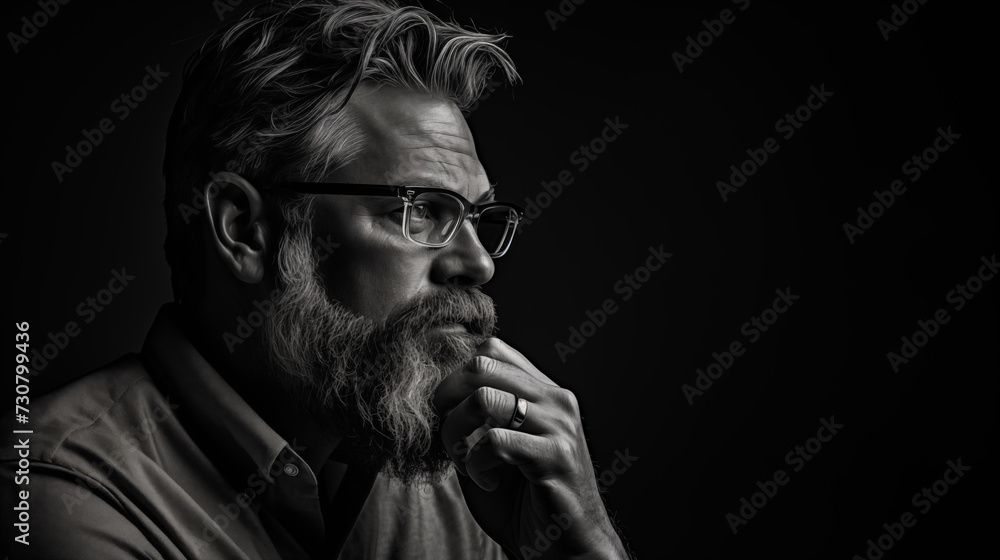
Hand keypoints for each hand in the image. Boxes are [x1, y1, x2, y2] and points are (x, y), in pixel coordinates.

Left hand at [434, 338, 629, 559]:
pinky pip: (494, 441)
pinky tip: (485, 482)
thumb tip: (437, 398)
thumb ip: (478, 420)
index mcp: (543, 393)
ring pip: (483, 398)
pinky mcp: (556, 456)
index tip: (447, 413)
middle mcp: (556, 400)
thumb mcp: (498, 450)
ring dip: (457, 432)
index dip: (455, 376)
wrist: (568, 549)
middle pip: (482, 364)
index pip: (493, 349)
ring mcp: (559, 426)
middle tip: (448, 436)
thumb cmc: (525, 503)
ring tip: (464, 461)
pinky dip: (475, 463)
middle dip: (447, 398)